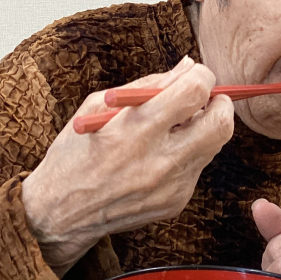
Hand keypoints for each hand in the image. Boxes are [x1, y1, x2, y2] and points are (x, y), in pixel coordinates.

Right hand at [23, 57, 234, 275]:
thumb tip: (187, 66)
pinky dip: (185, 155)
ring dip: (203, 128)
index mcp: (135, 129)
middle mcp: (159, 159)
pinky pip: (196, 168)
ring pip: (215, 146)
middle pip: (220, 123)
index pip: (194, 92)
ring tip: (177, 127)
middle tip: (205, 100)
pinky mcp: (175, 202)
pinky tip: (159, 157)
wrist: (59, 213)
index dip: (202, 77)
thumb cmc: (75, 153)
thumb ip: (147, 85)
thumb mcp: (97, 106)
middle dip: (219, 103)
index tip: (196, 76)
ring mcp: (171, 185)